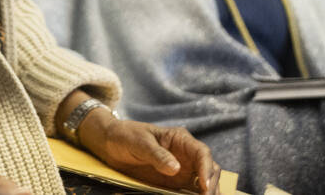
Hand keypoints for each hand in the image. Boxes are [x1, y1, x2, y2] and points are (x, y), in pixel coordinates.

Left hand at [78, 113, 220, 194]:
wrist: (112, 143)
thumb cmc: (127, 135)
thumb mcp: (140, 142)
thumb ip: (157, 154)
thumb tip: (176, 168)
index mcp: (180, 139)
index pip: (202, 153)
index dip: (207, 169)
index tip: (204, 185)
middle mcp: (186, 155)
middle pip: (209, 170)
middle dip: (211, 185)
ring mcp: (183, 170)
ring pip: (204, 183)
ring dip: (208, 193)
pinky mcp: (175, 183)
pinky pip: (191, 192)